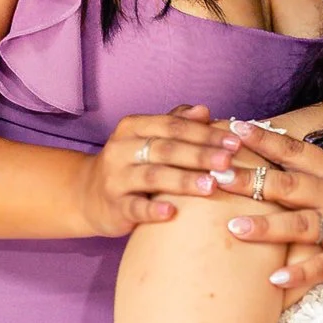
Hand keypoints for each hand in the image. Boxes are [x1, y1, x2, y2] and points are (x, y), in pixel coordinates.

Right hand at [79, 106, 249, 236]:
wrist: (87, 195)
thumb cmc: (130, 164)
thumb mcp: (149, 139)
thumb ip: (176, 123)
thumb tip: (204, 110)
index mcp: (133, 127)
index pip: (172, 126)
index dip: (204, 133)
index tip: (235, 141)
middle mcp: (121, 148)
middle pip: (165, 149)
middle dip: (199, 154)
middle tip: (228, 162)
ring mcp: (115, 178)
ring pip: (152, 176)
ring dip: (183, 180)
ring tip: (211, 186)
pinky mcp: (113, 206)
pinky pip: (134, 207)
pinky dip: (152, 209)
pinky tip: (172, 212)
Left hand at [220, 122, 322, 287]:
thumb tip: (314, 149)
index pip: (294, 150)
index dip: (263, 140)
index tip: (231, 129)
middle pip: (285, 186)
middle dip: (247, 180)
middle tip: (211, 176)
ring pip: (299, 226)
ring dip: (265, 227)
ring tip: (231, 228)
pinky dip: (301, 273)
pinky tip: (274, 279)